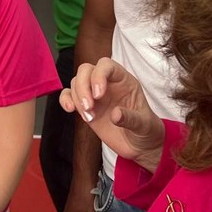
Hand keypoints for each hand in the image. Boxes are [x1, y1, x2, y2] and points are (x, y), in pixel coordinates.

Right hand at [62, 58, 164, 172]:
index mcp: (124, 81)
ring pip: (76, 82)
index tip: (98, 95)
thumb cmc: (145, 131)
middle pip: (86, 70)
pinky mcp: (85, 106)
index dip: (99, 75)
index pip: (106, 65)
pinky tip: (70, 109)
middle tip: (89, 108)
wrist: (139, 146)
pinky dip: (65, 100)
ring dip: (77, 98)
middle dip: (83, 87)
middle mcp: (107, 84)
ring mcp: (94, 94)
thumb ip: (132, 119)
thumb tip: (115, 115)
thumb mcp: (144, 126)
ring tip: (89, 118)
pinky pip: (69, 95)